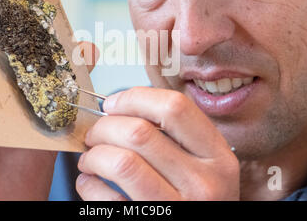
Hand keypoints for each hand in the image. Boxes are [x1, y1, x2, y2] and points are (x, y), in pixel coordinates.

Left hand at [76, 87, 239, 200]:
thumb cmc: (196, 198)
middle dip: (104, 127)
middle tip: (94, 134)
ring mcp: (177, 209)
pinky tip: (90, 182)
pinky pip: (107, 199)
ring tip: (90, 159)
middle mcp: (204, 183)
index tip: (113, 103)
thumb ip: (177, 136)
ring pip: (121, 162)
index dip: (135, 98)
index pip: (175, 108)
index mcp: (217, 156)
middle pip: (139, 132)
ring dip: (94, 155)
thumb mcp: (204, 165)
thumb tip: (121, 108)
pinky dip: (88, 185)